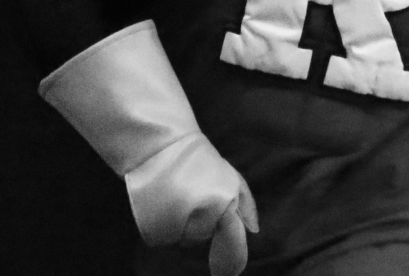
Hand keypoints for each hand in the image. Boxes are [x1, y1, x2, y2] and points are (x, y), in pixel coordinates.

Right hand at [126, 135, 259, 275]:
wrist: (160, 146)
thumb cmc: (197, 159)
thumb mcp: (228, 174)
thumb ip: (244, 203)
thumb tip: (253, 230)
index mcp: (224, 201)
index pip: (232, 239)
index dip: (232, 258)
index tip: (227, 273)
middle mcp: (202, 213)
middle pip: (203, 237)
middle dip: (200, 224)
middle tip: (192, 198)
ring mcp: (178, 221)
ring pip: (184, 240)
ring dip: (181, 227)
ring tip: (176, 198)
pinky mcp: (155, 226)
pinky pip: (164, 239)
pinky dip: (163, 229)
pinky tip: (162, 206)